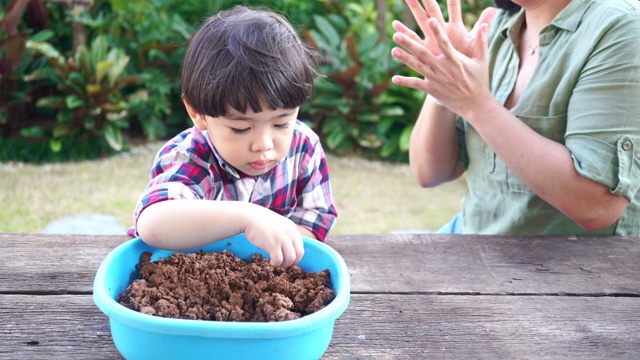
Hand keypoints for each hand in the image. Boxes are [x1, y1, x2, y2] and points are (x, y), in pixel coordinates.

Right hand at [243, 206, 304, 267]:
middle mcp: (290, 233)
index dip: (296, 256)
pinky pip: (279, 260)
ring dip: (284, 264)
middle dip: (292, 262)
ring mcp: (282, 239)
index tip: (288, 259)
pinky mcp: (273, 244)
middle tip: (284, 264)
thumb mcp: (279, 224)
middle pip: (299, 254)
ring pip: (290, 259)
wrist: (249, 217)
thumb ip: (285, 233)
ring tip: (277, 263)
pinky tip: (271, 262)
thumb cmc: (261, 222)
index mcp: (292, 228)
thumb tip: (288, 247)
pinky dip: (276, 263)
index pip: (301, 247)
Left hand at [391, 1, 494, 115]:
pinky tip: (394, 78)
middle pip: (424, 54)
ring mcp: (436, 80)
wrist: (475, 105)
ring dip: (405, 59)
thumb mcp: (482, 60)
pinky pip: (417, 85)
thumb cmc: (479, 80)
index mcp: (455, 60)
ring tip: (393, 50)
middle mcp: (443, 69)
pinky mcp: (432, 90)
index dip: (437, 32)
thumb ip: (480, 41)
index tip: (430, 20)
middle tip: (398, 35)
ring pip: (417, 67)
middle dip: (410, 44)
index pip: (444, 43)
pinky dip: (405, 82)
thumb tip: (484, 24)